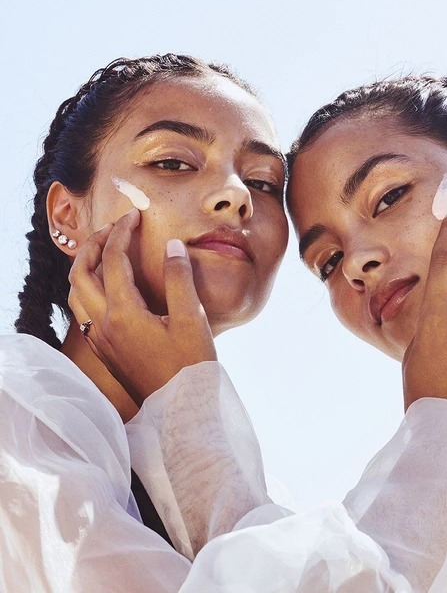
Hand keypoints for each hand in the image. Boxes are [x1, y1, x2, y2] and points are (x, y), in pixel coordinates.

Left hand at [68, 209, 216, 405]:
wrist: (180, 409)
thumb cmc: (190, 365)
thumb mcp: (192, 318)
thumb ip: (180, 278)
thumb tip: (172, 246)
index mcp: (123, 312)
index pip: (113, 260)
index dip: (122, 232)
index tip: (134, 216)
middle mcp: (104, 324)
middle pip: (81, 273)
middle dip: (93, 244)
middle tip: (113, 229)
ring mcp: (101, 340)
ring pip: (76, 294)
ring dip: (84, 267)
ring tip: (104, 253)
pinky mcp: (105, 351)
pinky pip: (83, 312)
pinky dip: (88, 290)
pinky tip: (106, 290)